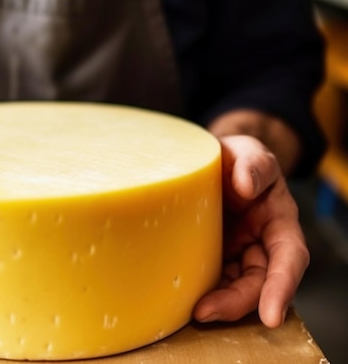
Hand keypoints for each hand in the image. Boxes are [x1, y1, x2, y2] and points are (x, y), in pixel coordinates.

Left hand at [193, 135, 309, 327]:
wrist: (210, 162)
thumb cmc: (234, 158)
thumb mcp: (248, 152)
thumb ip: (253, 164)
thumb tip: (246, 186)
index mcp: (278, 222)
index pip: (288, 258)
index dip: (281, 287)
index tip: (271, 314)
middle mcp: (261, 244)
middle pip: (258, 284)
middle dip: (237, 303)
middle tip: (205, 312)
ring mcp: (235, 254)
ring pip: (233, 289)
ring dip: (217, 304)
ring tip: (192, 312)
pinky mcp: (211, 257)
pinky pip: (209, 280)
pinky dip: (199, 292)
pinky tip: (179, 298)